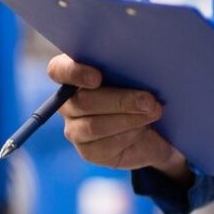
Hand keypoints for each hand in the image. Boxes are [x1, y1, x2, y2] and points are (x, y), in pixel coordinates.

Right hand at [47, 54, 191, 184]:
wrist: (154, 130)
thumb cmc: (142, 93)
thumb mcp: (137, 76)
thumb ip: (127, 68)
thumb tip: (138, 63)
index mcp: (74, 75)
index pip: (58, 70)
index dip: (74, 72)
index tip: (97, 77)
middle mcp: (69, 103)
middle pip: (83, 101)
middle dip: (119, 101)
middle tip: (148, 101)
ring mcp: (75, 129)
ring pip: (94, 126)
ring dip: (128, 119)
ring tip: (154, 113)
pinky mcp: (88, 151)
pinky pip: (105, 145)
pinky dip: (128, 136)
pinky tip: (143, 129)